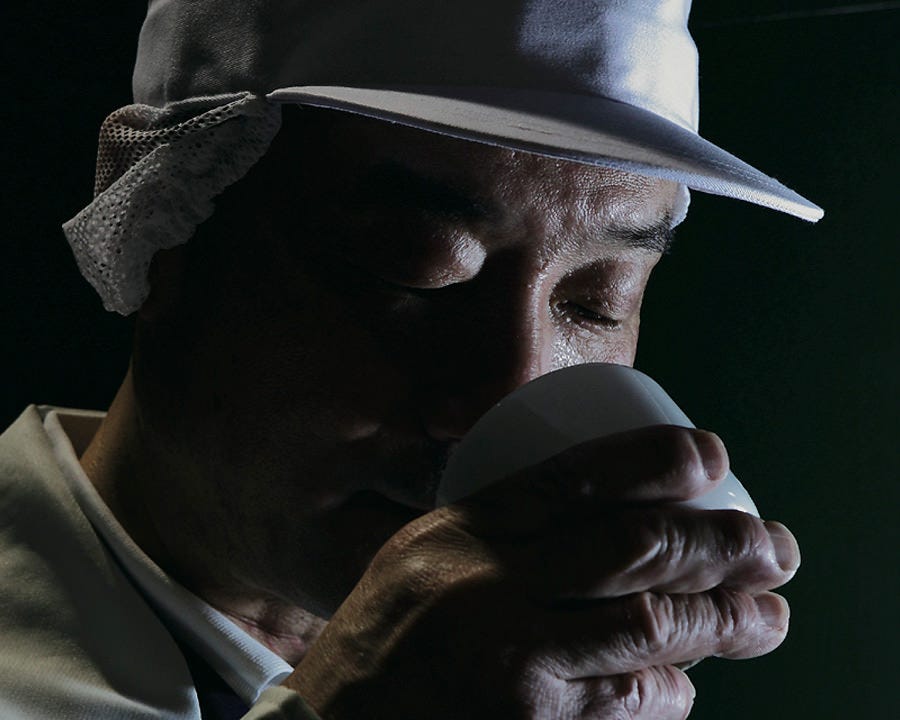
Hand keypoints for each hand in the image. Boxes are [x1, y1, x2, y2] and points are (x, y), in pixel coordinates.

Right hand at [284, 426, 799, 719]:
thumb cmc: (387, 635)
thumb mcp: (426, 551)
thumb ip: (504, 527)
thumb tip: (608, 506)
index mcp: (464, 532)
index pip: (573, 478)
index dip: (654, 460)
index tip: (711, 454)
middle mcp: (489, 588)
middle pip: (632, 550)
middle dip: (719, 542)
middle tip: (773, 543)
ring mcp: (512, 664)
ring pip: (650, 630)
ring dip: (726, 621)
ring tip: (771, 614)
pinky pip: (630, 705)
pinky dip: (670, 690)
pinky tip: (684, 682)